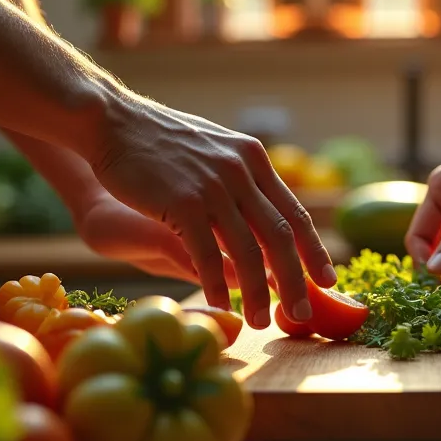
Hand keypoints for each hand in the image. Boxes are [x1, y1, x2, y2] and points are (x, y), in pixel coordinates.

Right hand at [89, 101, 335, 327]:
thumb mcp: (214, 151)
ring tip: (259, 321)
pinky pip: (207, 252)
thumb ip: (240, 180)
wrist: (112, 120)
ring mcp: (213, 185)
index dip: (314, 249)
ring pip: (247, 250)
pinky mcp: (182, 201)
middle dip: (295, 280)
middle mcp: (241, 170)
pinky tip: (219, 302)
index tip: (328, 279)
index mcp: (253, 159)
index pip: (295, 212)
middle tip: (302, 314)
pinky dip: (216, 282)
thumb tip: (262, 214)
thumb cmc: (158, 141)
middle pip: (280, 236)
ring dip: (256, 291)